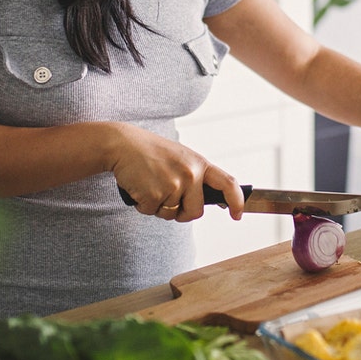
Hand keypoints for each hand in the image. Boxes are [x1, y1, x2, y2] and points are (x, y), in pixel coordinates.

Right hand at [108, 124, 244, 222]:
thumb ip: (195, 176)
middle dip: (181, 212)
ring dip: (158, 207)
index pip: (228, 184)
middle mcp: (191, 174)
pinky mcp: (155, 194)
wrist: (123, 144)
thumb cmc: (151, 152)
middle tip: (166, 197)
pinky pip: (152, 212)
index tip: (237, 214)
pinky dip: (143, 205)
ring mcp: (174, 184)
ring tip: (150, 184)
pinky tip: (140, 187)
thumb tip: (209, 200)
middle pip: (195, 212)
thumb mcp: (181, 158)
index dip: (237, 201)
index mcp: (199, 164)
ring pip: (171, 214)